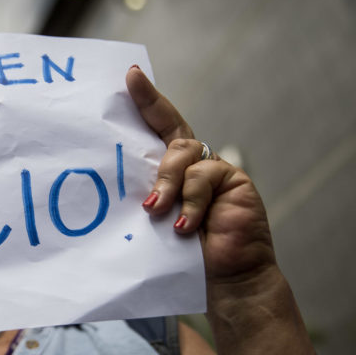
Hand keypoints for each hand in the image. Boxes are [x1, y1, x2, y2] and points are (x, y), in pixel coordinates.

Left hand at [126, 67, 275, 283]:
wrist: (222, 280)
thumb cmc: (181, 253)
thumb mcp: (154, 222)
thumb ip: (145, 197)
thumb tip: (120, 189)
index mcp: (171, 169)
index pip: (158, 125)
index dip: (147, 99)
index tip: (131, 75)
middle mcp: (192, 164)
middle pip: (171, 138)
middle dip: (152, 156)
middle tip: (138, 181)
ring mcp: (214, 170)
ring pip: (183, 156)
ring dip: (167, 185)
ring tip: (156, 212)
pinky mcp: (234, 180)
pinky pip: (205, 177)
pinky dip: (191, 201)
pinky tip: (186, 225)